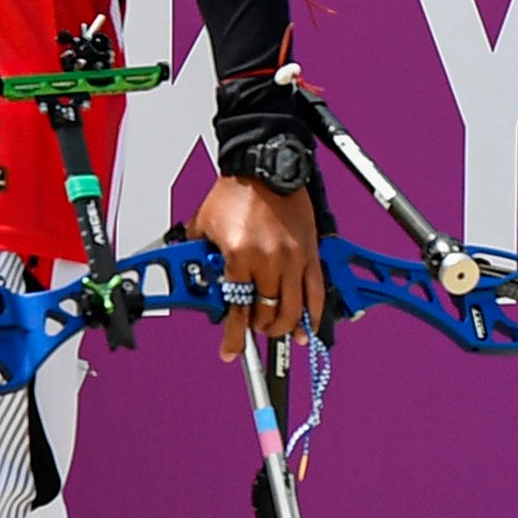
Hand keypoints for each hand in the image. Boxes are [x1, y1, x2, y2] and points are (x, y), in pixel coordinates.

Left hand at [194, 172, 320, 357]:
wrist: (263, 166)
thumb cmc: (235, 192)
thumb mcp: (203, 227)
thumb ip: (201, 258)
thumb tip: (201, 283)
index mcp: (239, 256)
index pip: (237, 310)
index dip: (232, 337)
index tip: (229, 351)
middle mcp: (268, 261)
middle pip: (266, 314)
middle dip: (257, 328)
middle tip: (251, 329)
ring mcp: (293, 258)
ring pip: (293, 309)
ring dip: (283, 326)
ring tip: (276, 331)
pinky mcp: (310, 253)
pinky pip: (316, 292)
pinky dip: (313, 314)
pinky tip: (308, 328)